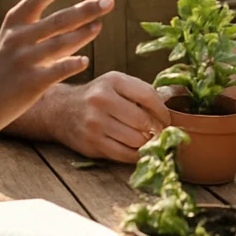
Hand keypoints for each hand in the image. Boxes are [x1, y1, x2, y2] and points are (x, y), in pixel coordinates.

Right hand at [0, 0, 113, 134]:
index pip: (35, 1)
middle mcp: (18, 40)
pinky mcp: (30, 83)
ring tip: (100, 26)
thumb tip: (87, 25)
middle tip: (109, 0)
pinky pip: (56, 71)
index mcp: (13, 27)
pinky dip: (71, 64)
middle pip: (58, 20)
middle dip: (86, 8)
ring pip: (60, 43)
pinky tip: (85, 60)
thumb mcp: (14, 48)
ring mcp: (24, 61)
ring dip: (84, 33)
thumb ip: (48, 37)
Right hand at [52, 72, 171, 162]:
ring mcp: (95, 123)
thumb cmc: (97, 97)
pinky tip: (138, 150)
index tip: (167, 120)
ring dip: (146, 143)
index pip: (148, 96)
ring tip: (148, 140)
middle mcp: (102, 100)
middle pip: (143, 120)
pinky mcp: (91, 143)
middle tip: (160, 133)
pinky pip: (123, 154)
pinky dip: (135, 154)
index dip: (163, 111)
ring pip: (135, 139)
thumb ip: (141, 92)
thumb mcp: (116, 84)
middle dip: (156, 129)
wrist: (60, 111)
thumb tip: (175, 99)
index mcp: (113, 81)